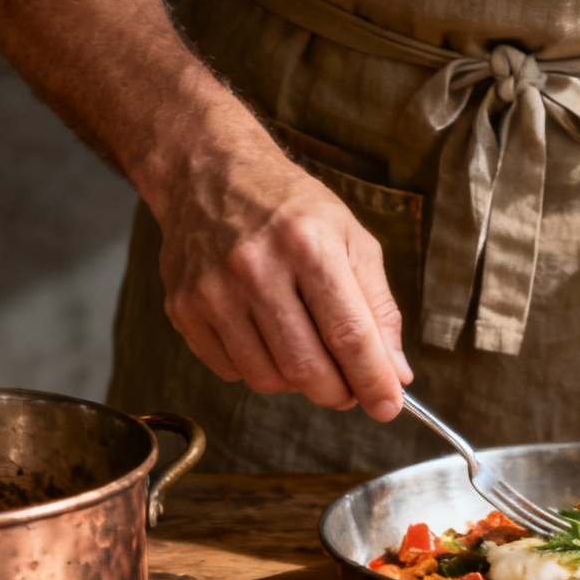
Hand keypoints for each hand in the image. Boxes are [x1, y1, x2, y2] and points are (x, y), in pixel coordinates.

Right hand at [154, 138, 412, 421]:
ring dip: (298, 383)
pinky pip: (231, 371)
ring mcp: (213, 291)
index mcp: (308, 244)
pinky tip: (266, 337)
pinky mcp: (183, 308)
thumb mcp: (351, 239)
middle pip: (307, 368)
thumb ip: (379, 308)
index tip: (388, 406)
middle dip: (339, 393)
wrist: (209, 173)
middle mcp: (256, 268)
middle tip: (350, 388)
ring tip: (307, 352)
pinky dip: (258, 369)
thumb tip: (396, 373)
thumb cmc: (289, 208)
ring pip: (267, 379)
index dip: (373, 381)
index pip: (349, 334)